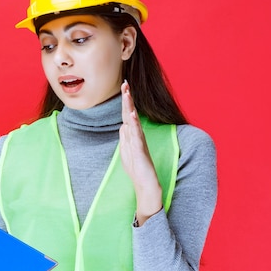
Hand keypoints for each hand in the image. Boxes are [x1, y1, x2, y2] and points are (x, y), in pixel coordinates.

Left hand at [119, 81, 162, 225]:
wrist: (147, 187)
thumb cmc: (139, 171)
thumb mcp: (127, 153)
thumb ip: (126, 140)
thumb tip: (122, 127)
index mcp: (132, 137)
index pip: (126, 116)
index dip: (125, 102)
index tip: (123, 87)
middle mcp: (136, 138)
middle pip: (129, 115)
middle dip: (127, 99)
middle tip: (125, 83)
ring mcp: (139, 144)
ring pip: (133, 123)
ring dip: (130, 108)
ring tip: (127, 94)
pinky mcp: (141, 152)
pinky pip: (137, 136)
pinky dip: (134, 126)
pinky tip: (131, 116)